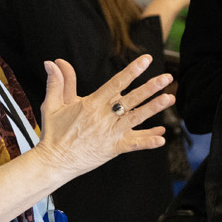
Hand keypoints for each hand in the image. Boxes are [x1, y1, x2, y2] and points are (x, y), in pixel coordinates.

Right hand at [35, 55, 171, 179]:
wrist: (54, 161)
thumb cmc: (53, 132)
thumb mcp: (52, 104)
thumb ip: (58, 82)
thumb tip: (51, 61)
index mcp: (91, 104)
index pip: (116, 83)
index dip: (132, 71)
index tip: (146, 60)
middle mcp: (103, 117)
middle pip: (131, 99)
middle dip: (150, 87)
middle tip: (167, 77)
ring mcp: (110, 134)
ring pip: (136, 118)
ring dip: (154, 108)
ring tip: (170, 98)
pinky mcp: (113, 149)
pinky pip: (133, 144)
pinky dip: (147, 141)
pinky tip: (162, 137)